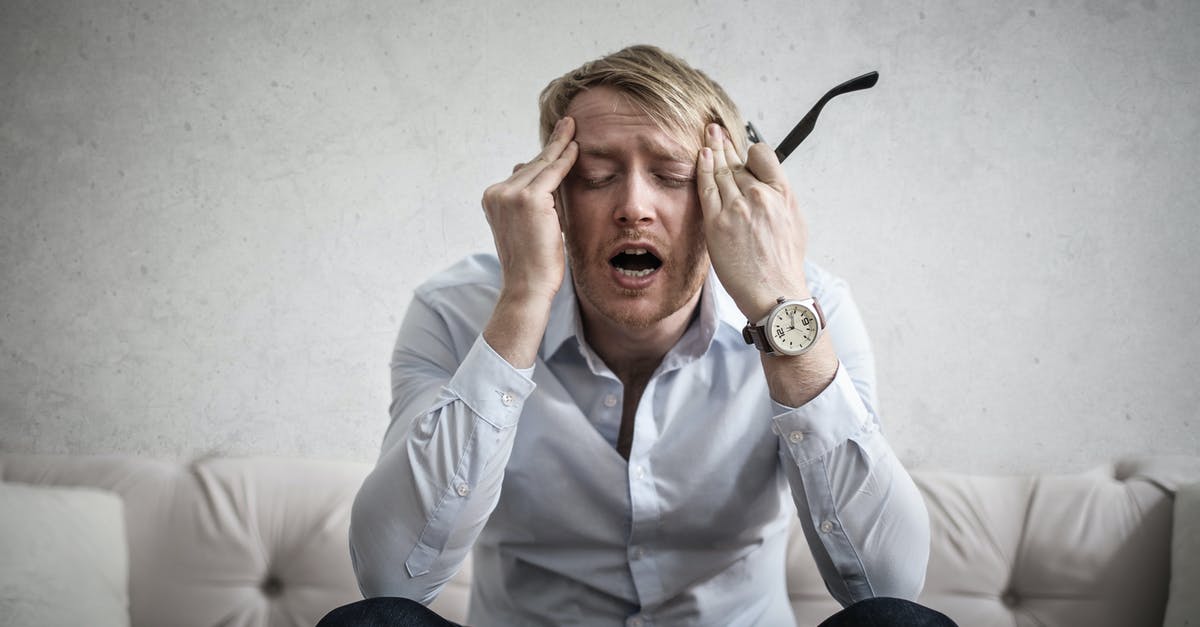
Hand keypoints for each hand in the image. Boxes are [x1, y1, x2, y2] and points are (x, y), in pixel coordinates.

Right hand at [481, 117, 578, 303]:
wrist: (527, 286)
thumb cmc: (532, 263)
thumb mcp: (527, 226)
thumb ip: (530, 200)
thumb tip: (526, 170)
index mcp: (493, 199)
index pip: (523, 173)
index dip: (541, 158)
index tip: (555, 141)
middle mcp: (496, 193)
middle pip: (531, 166)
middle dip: (551, 147)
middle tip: (567, 124)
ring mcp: (510, 195)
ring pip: (541, 167)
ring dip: (559, 147)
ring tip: (571, 127)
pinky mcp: (529, 199)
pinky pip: (552, 173)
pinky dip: (565, 160)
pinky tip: (576, 147)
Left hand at [696, 123, 809, 320]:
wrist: (774, 291)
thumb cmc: (784, 262)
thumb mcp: (794, 222)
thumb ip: (779, 198)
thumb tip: (767, 184)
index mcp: (781, 193)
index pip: (762, 156)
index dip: (751, 152)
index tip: (743, 152)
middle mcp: (759, 195)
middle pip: (737, 162)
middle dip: (725, 144)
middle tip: (715, 130)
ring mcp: (737, 208)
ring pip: (720, 170)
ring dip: (712, 150)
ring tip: (707, 136)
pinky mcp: (717, 222)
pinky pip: (706, 188)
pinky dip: (702, 169)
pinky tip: (700, 156)